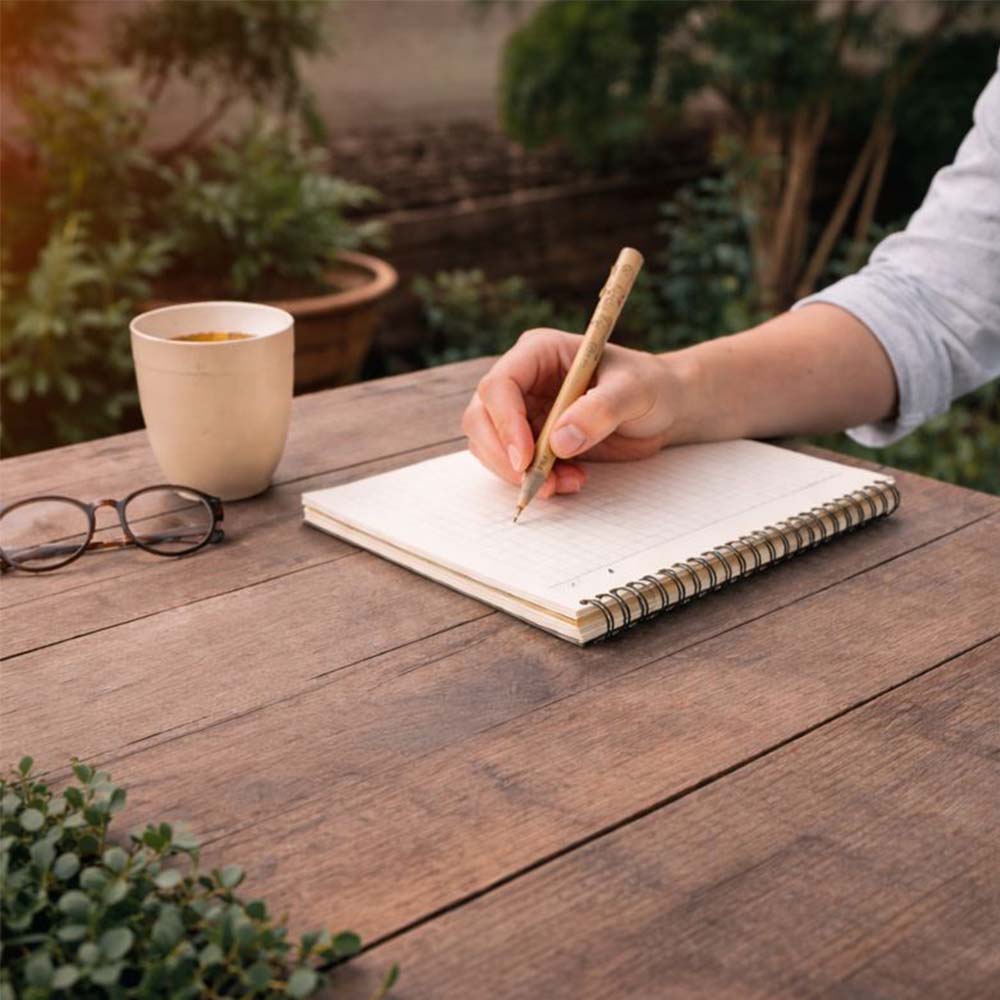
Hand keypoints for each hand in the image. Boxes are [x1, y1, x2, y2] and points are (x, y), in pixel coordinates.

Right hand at [461, 328, 684, 496]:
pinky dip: (536, 481)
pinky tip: (571, 481)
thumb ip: (601, 410)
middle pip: (481, 417)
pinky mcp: (531, 440)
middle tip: (535, 483)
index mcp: (539, 352)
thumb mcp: (635, 390)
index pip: (499, 384)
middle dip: (503, 455)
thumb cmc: (651, 386)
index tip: (526, 457)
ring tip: (567, 482)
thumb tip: (559, 441)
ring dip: (520, 474)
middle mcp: (523, 380)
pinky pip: (514, 465)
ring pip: (490, 446)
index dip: (504, 422)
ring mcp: (523, 411)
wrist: (663, 409)